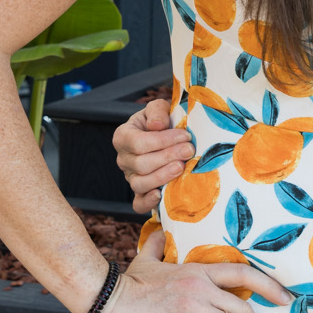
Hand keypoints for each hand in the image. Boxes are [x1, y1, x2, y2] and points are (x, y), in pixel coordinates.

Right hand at [98, 228, 291, 312]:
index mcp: (199, 270)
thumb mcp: (146, 260)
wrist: (108, 300)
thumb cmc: (127, 284)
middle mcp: (201, 287)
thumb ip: (156, 247)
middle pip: (244, 308)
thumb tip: (156, 233)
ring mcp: (193, 307)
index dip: (268, 285)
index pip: (243, 273)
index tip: (285, 298)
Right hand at [113, 96, 193, 212]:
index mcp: (123, 137)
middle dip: (167, 157)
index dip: (162, 140)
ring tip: (181, 167)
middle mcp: (123, 159)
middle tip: (189, 151)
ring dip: (162, 176)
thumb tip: (157, 125)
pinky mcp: (140, 193)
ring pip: (140, 183)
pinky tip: (161, 195)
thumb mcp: (157, 108)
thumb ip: (157, 111)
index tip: (185, 136)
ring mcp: (130, 178)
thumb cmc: (160, 121)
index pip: (138, 142)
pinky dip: (148, 202)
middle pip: (141, 164)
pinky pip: (138, 204)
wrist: (163, 136)